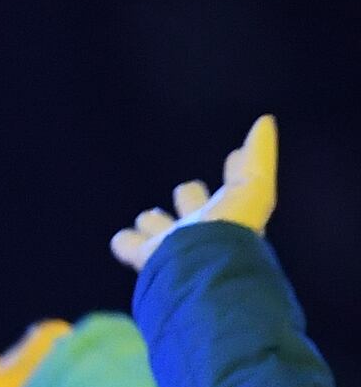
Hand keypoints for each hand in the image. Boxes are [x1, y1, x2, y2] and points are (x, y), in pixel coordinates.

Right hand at [115, 115, 277, 269]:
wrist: (201, 266)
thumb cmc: (231, 228)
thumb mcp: (253, 185)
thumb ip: (258, 154)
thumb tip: (265, 120)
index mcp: (228, 212)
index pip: (232, 185)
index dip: (234, 169)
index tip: (234, 156)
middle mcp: (201, 229)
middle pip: (193, 209)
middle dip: (189, 198)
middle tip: (184, 189)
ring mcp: (173, 245)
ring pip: (162, 230)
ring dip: (155, 223)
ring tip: (147, 217)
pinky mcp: (147, 258)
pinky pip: (133, 249)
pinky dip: (126, 243)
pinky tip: (120, 239)